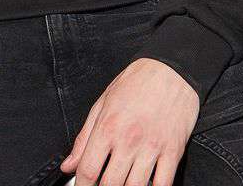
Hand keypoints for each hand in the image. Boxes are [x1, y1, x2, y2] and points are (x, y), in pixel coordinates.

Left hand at [59, 57, 199, 185]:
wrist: (171, 68)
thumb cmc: (138, 81)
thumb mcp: (104, 102)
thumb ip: (84, 136)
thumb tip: (69, 164)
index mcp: (108, 126)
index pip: (88, 170)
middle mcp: (129, 139)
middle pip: (110, 185)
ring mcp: (152, 147)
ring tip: (123, 184)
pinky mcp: (173, 151)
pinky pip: (163, 184)